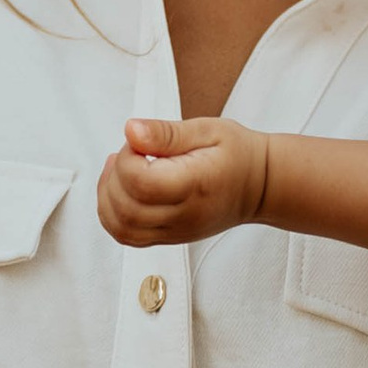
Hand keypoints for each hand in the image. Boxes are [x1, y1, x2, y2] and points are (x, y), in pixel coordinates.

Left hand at [97, 115, 270, 246]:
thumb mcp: (207, 130)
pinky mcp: (169, 238)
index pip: (141, 183)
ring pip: (121, 228)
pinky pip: (128, 237)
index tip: (140, 142)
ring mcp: (175, 232)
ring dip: (107, 198)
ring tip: (120, 170)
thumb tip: (131, 131)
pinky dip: (113, 215)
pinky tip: (121, 190)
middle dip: (114, 177)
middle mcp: (183, 216)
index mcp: (194, 185)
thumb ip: (166, 133)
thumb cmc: (237, 154)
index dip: (127, 159)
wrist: (260, 186)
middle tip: (130, 153)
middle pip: (126, 209)